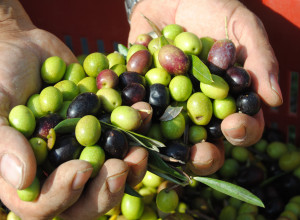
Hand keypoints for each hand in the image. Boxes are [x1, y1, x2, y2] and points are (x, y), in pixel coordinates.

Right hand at [0, 1, 147, 218]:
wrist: (26, 50)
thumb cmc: (0, 77)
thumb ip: (2, 141)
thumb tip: (24, 180)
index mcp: (28, 175)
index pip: (44, 206)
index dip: (65, 195)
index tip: (82, 169)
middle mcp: (59, 170)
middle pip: (86, 203)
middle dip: (106, 191)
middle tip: (120, 167)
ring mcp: (85, 152)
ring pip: (112, 178)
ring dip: (131, 169)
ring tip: (141, 150)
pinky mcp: (104, 131)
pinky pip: (125, 142)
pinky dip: (139, 134)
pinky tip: (144, 117)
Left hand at [128, 0, 282, 174]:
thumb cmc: (210, 7)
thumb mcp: (239, 25)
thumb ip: (258, 58)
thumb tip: (274, 99)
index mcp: (227, 97)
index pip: (241, 125)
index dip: (242, 132)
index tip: (234, 126)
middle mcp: (198, 106)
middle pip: (205, 142)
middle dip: (203, 154)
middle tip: (199, 154)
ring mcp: (168, 104)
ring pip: (168, 136)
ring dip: (165, 147)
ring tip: (163, 145)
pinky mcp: (141, 94)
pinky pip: (136, 110)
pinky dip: (133, 117)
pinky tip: (131, 121)